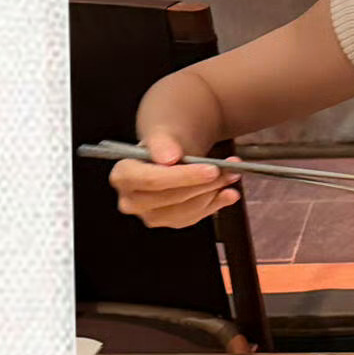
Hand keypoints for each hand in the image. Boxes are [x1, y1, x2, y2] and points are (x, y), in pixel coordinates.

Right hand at [108, 132, 240, 228]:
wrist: (172, 150)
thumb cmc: (164, 141)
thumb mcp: (163, 132)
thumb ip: (162, 142)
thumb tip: (167, 157)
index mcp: (123, 175)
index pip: (152, 181)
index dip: (183, 177)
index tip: (210, 169)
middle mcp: (131, 200)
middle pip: (171, 198)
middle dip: (203, 185)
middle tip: (226, 171)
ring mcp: (150, 214)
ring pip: (185, 211)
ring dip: (212, 194)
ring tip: (230, 176)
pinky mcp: (169, 221)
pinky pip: (194, 217)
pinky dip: (214, 204)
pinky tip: (227, 193)